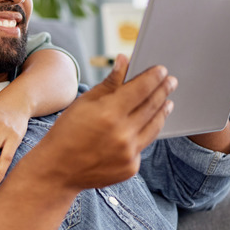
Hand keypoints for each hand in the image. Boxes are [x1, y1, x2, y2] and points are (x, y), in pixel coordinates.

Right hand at [32, 54, 175, 191]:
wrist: (58, 169)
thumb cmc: (67, 131)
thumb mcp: (84, 102)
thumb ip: (109, 83)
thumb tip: (124, 60)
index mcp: (109, 113)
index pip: (141, 89)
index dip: (153, 77)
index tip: (162, 70)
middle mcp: (123, 133)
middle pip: (152, 106)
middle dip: (163, 90)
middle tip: (171, 81)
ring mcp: (129, 153)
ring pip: (154, 127)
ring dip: (162, 111)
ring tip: (167, 101)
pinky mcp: (131, 167)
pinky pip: (143, 145)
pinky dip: (145, 133)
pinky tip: (146, 124)